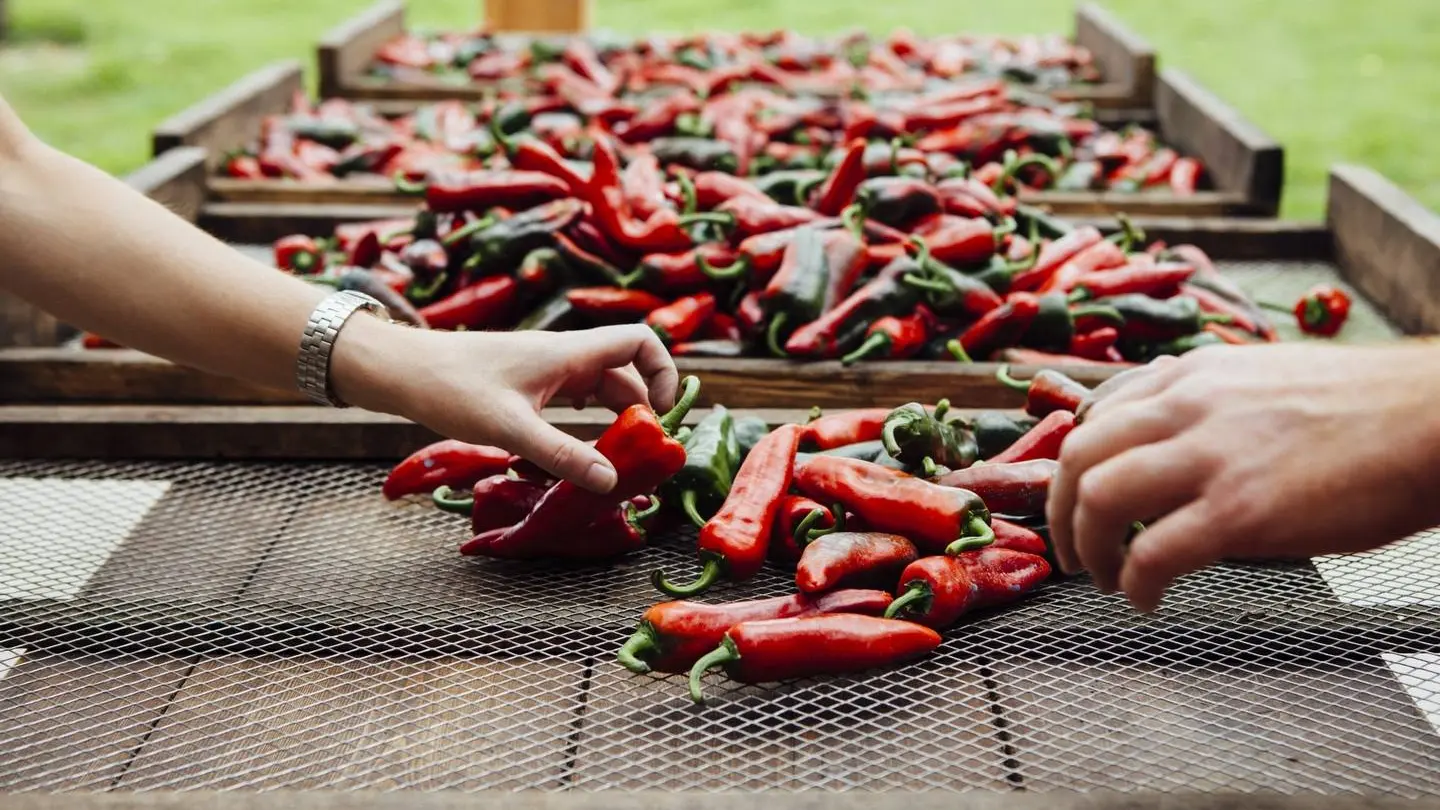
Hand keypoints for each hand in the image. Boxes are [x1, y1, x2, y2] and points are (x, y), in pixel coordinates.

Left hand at [334, 320, 678, 493]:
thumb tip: (611, 482)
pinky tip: (580, 449)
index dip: (664, 371)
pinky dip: (588, 421)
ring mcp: (548, 369)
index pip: (640, 340)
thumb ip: (561, 455)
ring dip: (616, 419)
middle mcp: (565, 356)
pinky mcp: (530, 384)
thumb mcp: (510, 428)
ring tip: (619, 460)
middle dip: (643, 410)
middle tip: (645, 455)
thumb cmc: (452, 387)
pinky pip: (575, 398)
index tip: (662, 415)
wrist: (402, 369)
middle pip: (626, 372)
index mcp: (569, 353)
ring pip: (601, 388)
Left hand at [1045, 342, 1439, 612]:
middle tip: (1070, 550)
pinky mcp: (1240, 511)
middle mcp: (1188, 405)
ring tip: (1102, 578)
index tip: (1076, 498)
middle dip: (1059, 510)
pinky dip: (1133, 584)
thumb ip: (1209, 404)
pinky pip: (1152, 554)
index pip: (1097, 414)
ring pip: (1098, 498)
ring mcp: (1211, 457)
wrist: (1437, 422)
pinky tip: (1145, 600)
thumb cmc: (1366, 410)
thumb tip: (1172, 441)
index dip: (1074, 466)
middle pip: (1079, 455)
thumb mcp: (1265, 381)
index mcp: (1193, 375)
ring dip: (1086, 548)